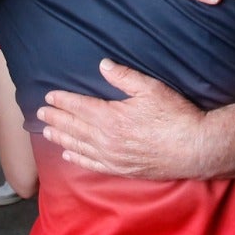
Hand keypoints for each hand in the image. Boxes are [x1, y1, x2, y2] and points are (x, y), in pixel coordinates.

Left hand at [39, 59, 207, 179]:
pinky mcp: (121, 170)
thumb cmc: (175, 115)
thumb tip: (103, 65)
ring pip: (78, 146)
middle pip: (73, 127)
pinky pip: (92, 165)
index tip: (49, 96)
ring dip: (60, 138)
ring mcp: (112, 157)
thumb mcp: (152, 89)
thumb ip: (125, 77)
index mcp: (110, 117)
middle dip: (55, 119)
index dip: (62, 100)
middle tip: (40, 113)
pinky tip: (68, 155)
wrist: (194, 148)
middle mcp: (106, 139)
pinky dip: (77, 159)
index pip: (78, 107)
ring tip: (46, 132)